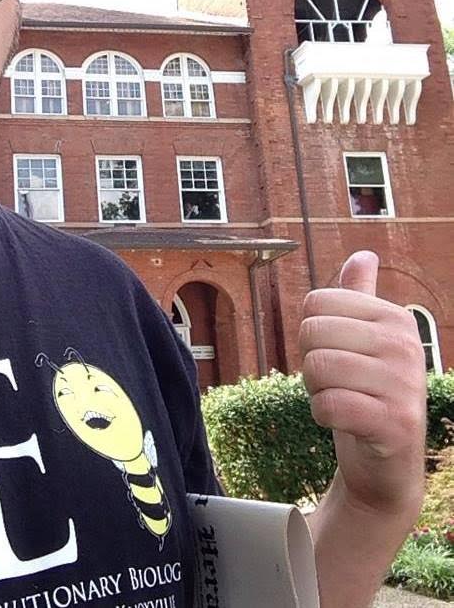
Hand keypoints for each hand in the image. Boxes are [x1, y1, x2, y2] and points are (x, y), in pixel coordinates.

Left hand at [300, 251, 425, 517]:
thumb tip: (363, 254)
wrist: (385, 462)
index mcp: (395, 318)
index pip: (315, 303)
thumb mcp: (363, 339)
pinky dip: (323, 415)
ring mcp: (405, 385)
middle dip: (311, 363)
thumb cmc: (365, 392)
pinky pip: (328, 404)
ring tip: (343, 400)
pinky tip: (345, 422)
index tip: (336, 354)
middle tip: (338, 383)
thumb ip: (360, 296)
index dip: (310, 333)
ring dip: (316, 390)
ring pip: (317, 368)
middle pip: (312, 333)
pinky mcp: (395, 424)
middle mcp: (407, 346)